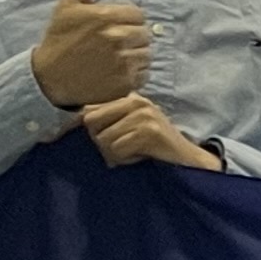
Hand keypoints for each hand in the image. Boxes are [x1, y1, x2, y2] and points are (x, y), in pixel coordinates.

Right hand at [30, 0, 150, 107]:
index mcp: (105, 17)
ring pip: (146, 54)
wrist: (49, 77)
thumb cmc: (59, 39)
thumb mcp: (69, 6)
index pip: (138, 14)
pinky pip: (144, 74)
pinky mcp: (125, 83)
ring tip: (114, 59)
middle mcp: (116, 38)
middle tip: (112, 45)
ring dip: (135, 56)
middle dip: (132, 38)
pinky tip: (116, 73)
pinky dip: (135, 75)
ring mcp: (122, 62)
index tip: (112, 27)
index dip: (127, 21)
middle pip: (145, 34)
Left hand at [82, 94, 216, 170]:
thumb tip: (69, 123)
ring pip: (103, 139)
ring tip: (134, 154)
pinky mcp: (149, 131)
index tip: (98, 142)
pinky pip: (117, 149)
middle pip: (91, 123)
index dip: (88, 130)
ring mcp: (143, 114)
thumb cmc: (155, 149)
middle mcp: (136, 101)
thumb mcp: (130, 128)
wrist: (190, 162)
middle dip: (101, 142)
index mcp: (129, 97)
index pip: (88, 110)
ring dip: (114, 154)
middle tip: (122, 150)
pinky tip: (141, 157)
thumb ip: (107, 121)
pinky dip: (125, 160)